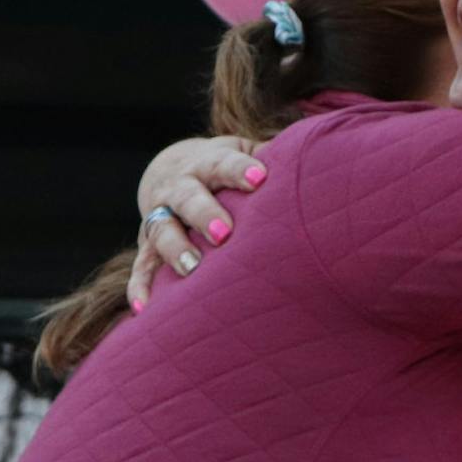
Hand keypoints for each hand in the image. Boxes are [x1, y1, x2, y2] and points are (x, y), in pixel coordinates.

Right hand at [131, 136, 270, 308]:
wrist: (172, 169)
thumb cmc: (226, 168)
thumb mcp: (246, 152)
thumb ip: (275, 157)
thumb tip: (321, 157)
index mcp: (207, 164)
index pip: (222, 162)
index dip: (239, 169)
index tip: (260, 179)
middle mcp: (178, 188)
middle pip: (187, 197)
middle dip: (204, 213)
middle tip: (225, 233)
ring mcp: (160, 218)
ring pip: (161, 231)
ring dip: (175, 249)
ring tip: (192, 269)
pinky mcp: (147, 246)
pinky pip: (141, 268)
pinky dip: (140, 287)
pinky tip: (144, 309)